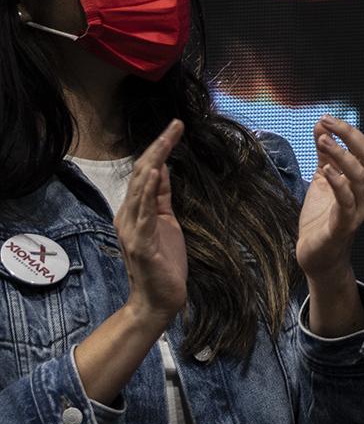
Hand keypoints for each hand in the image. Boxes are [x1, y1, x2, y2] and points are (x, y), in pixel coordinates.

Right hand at [117, 121, 187, 325]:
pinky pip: (142, 213)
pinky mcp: (141, 242)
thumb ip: (161, 197)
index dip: (160, 149)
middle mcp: (128, 215)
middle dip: (159, 148)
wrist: (159, 299)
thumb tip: (161, 169)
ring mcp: (132, 228)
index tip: (176, 127)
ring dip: (154, 162)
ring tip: (165, 140)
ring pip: (140, 188)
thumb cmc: (164, 261)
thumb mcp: (165, 220)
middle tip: (175, 124)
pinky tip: (152, 175)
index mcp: (135, 210)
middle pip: (142, 174)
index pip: (147, 172)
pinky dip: (146, 192)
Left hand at [296, 98, 363, 280]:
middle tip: (326, 119)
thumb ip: (325, 153)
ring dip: (341, 155)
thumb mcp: (322, 178)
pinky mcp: (343, 225)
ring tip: (322, 139)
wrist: (318, 255)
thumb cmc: (322, 216)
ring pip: (359, 176)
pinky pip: (346, 202)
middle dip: (350, 134)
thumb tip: (320, 123)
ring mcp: (358, 209)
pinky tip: (325, 170)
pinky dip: (338, 184)